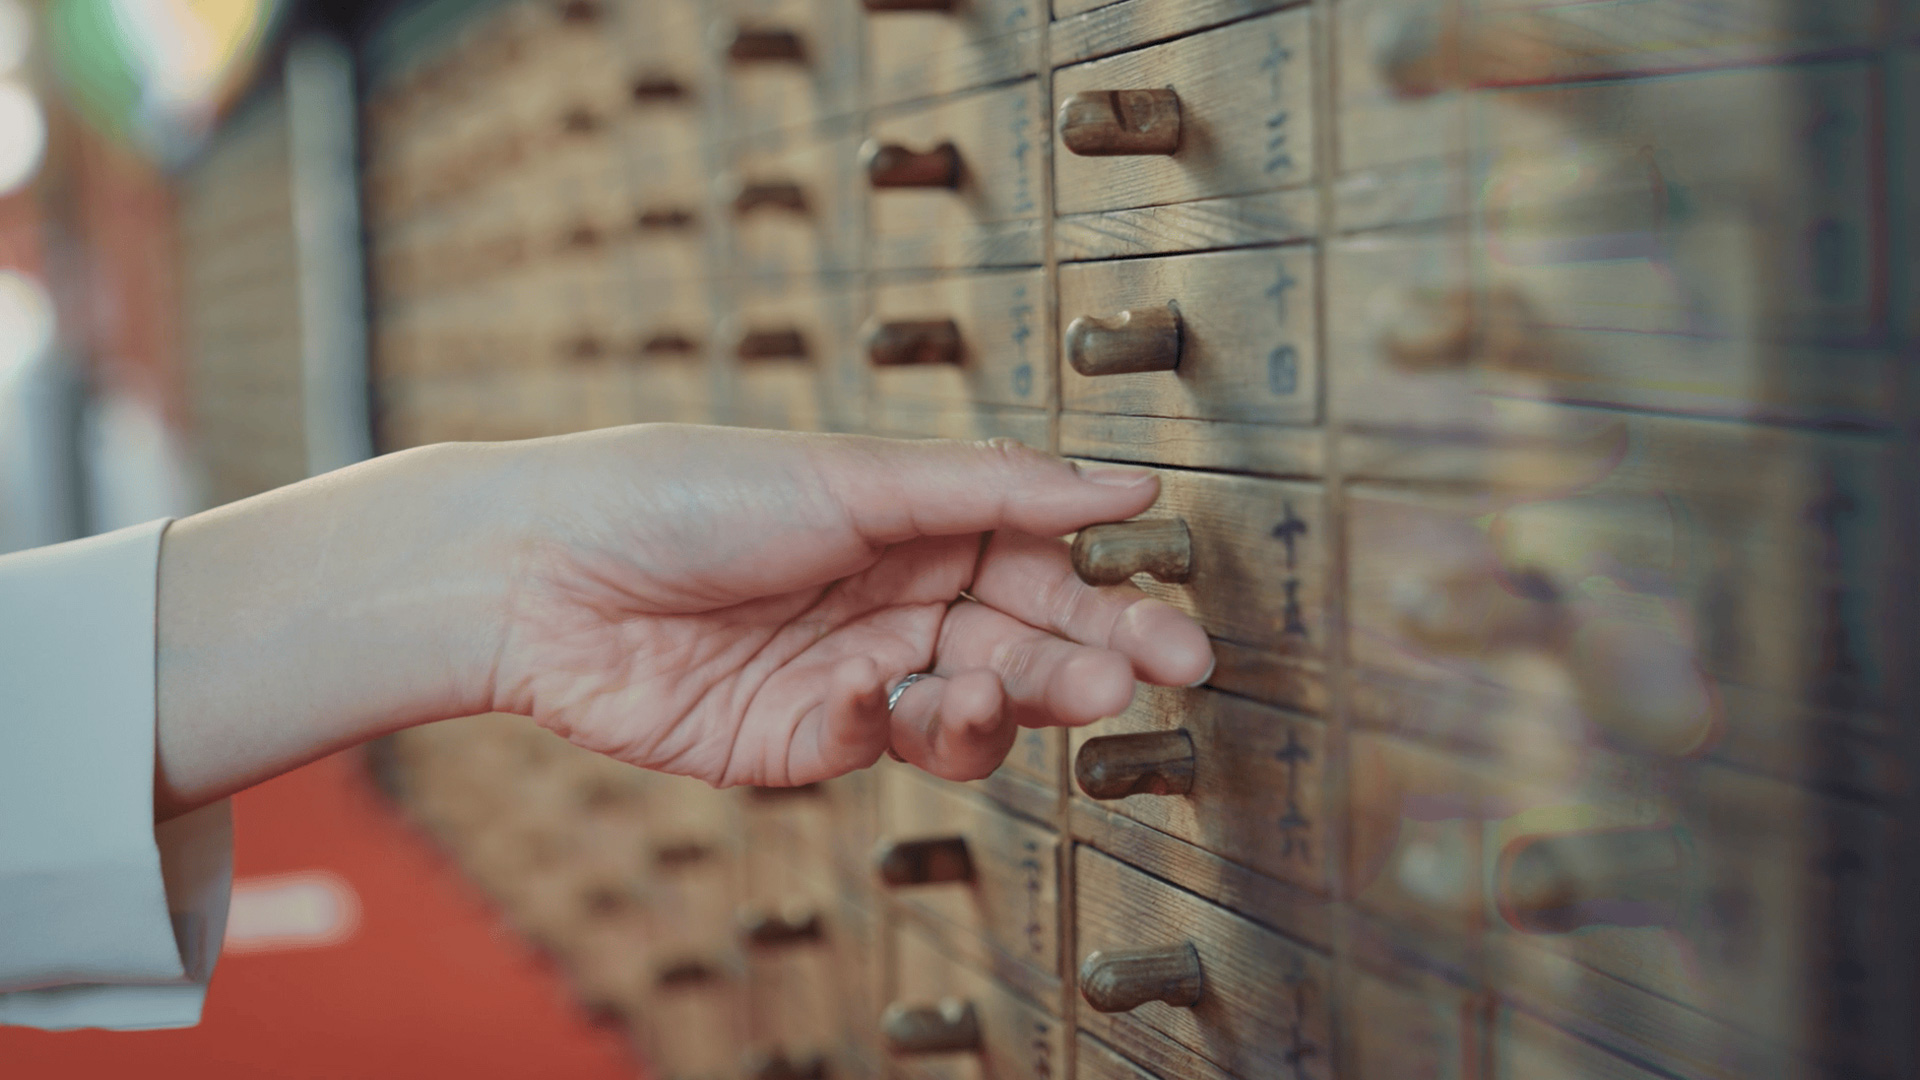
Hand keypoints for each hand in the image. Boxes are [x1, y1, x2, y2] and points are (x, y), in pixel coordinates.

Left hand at [154, 426, 1212, 816]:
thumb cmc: (687, 492)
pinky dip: (873, 726)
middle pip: (1020, 651)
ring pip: (962, 715)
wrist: (541, 572)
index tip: (1178, 643)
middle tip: (1138, 686)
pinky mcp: (796, 739)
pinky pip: (870, 746)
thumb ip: (1001, 490)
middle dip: (1082, 671)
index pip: (1042, 574)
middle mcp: (894, 601)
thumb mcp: (858, 477)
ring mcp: (850, 674)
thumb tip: (1129, 485)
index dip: (1112, 611)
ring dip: (994, 713)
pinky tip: (850, 693)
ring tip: (991, 696)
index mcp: (918, 527)